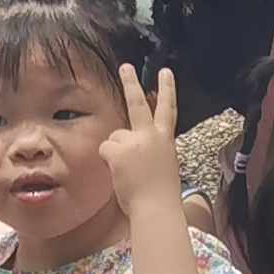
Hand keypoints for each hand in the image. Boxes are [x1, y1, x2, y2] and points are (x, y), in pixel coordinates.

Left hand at [91, 64, 188, 213]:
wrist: (157, 206)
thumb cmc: (160, 193)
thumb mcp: (162, 164)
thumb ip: (150, 148)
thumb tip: (132, 147)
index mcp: (165, 139)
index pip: (168, 109)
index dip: (166, 89)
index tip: (165, 72)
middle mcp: (151, 135)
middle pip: (138, 104)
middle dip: (130, 83)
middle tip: (124, 66)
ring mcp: (134, 140)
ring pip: (115, 137)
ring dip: (116, 152)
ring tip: (128, 171)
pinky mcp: (119, 149)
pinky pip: (105, 149)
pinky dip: (108, 161)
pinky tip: (119, 172)